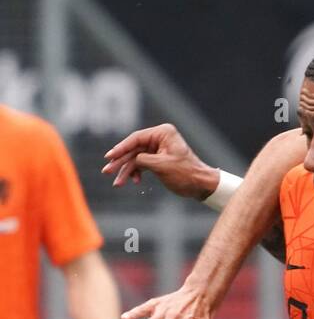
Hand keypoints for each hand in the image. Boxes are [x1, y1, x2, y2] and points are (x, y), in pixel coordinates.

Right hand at [102, 124, 218, 199]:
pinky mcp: (158, 158)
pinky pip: (142, 164)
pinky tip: (134, 181)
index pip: (136, 139)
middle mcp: (160, 137)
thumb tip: (131, 160)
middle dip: (120, 162)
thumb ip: (143, 160)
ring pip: (136, 158)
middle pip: (134, 149)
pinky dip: (136, 172)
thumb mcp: (162, 166)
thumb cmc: (186, 174)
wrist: (201, 185)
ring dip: (126, 171)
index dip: (120, 149)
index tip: (109, 157)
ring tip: (117, 183)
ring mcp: (158, 148)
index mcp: (163, 133)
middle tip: (107, 171)